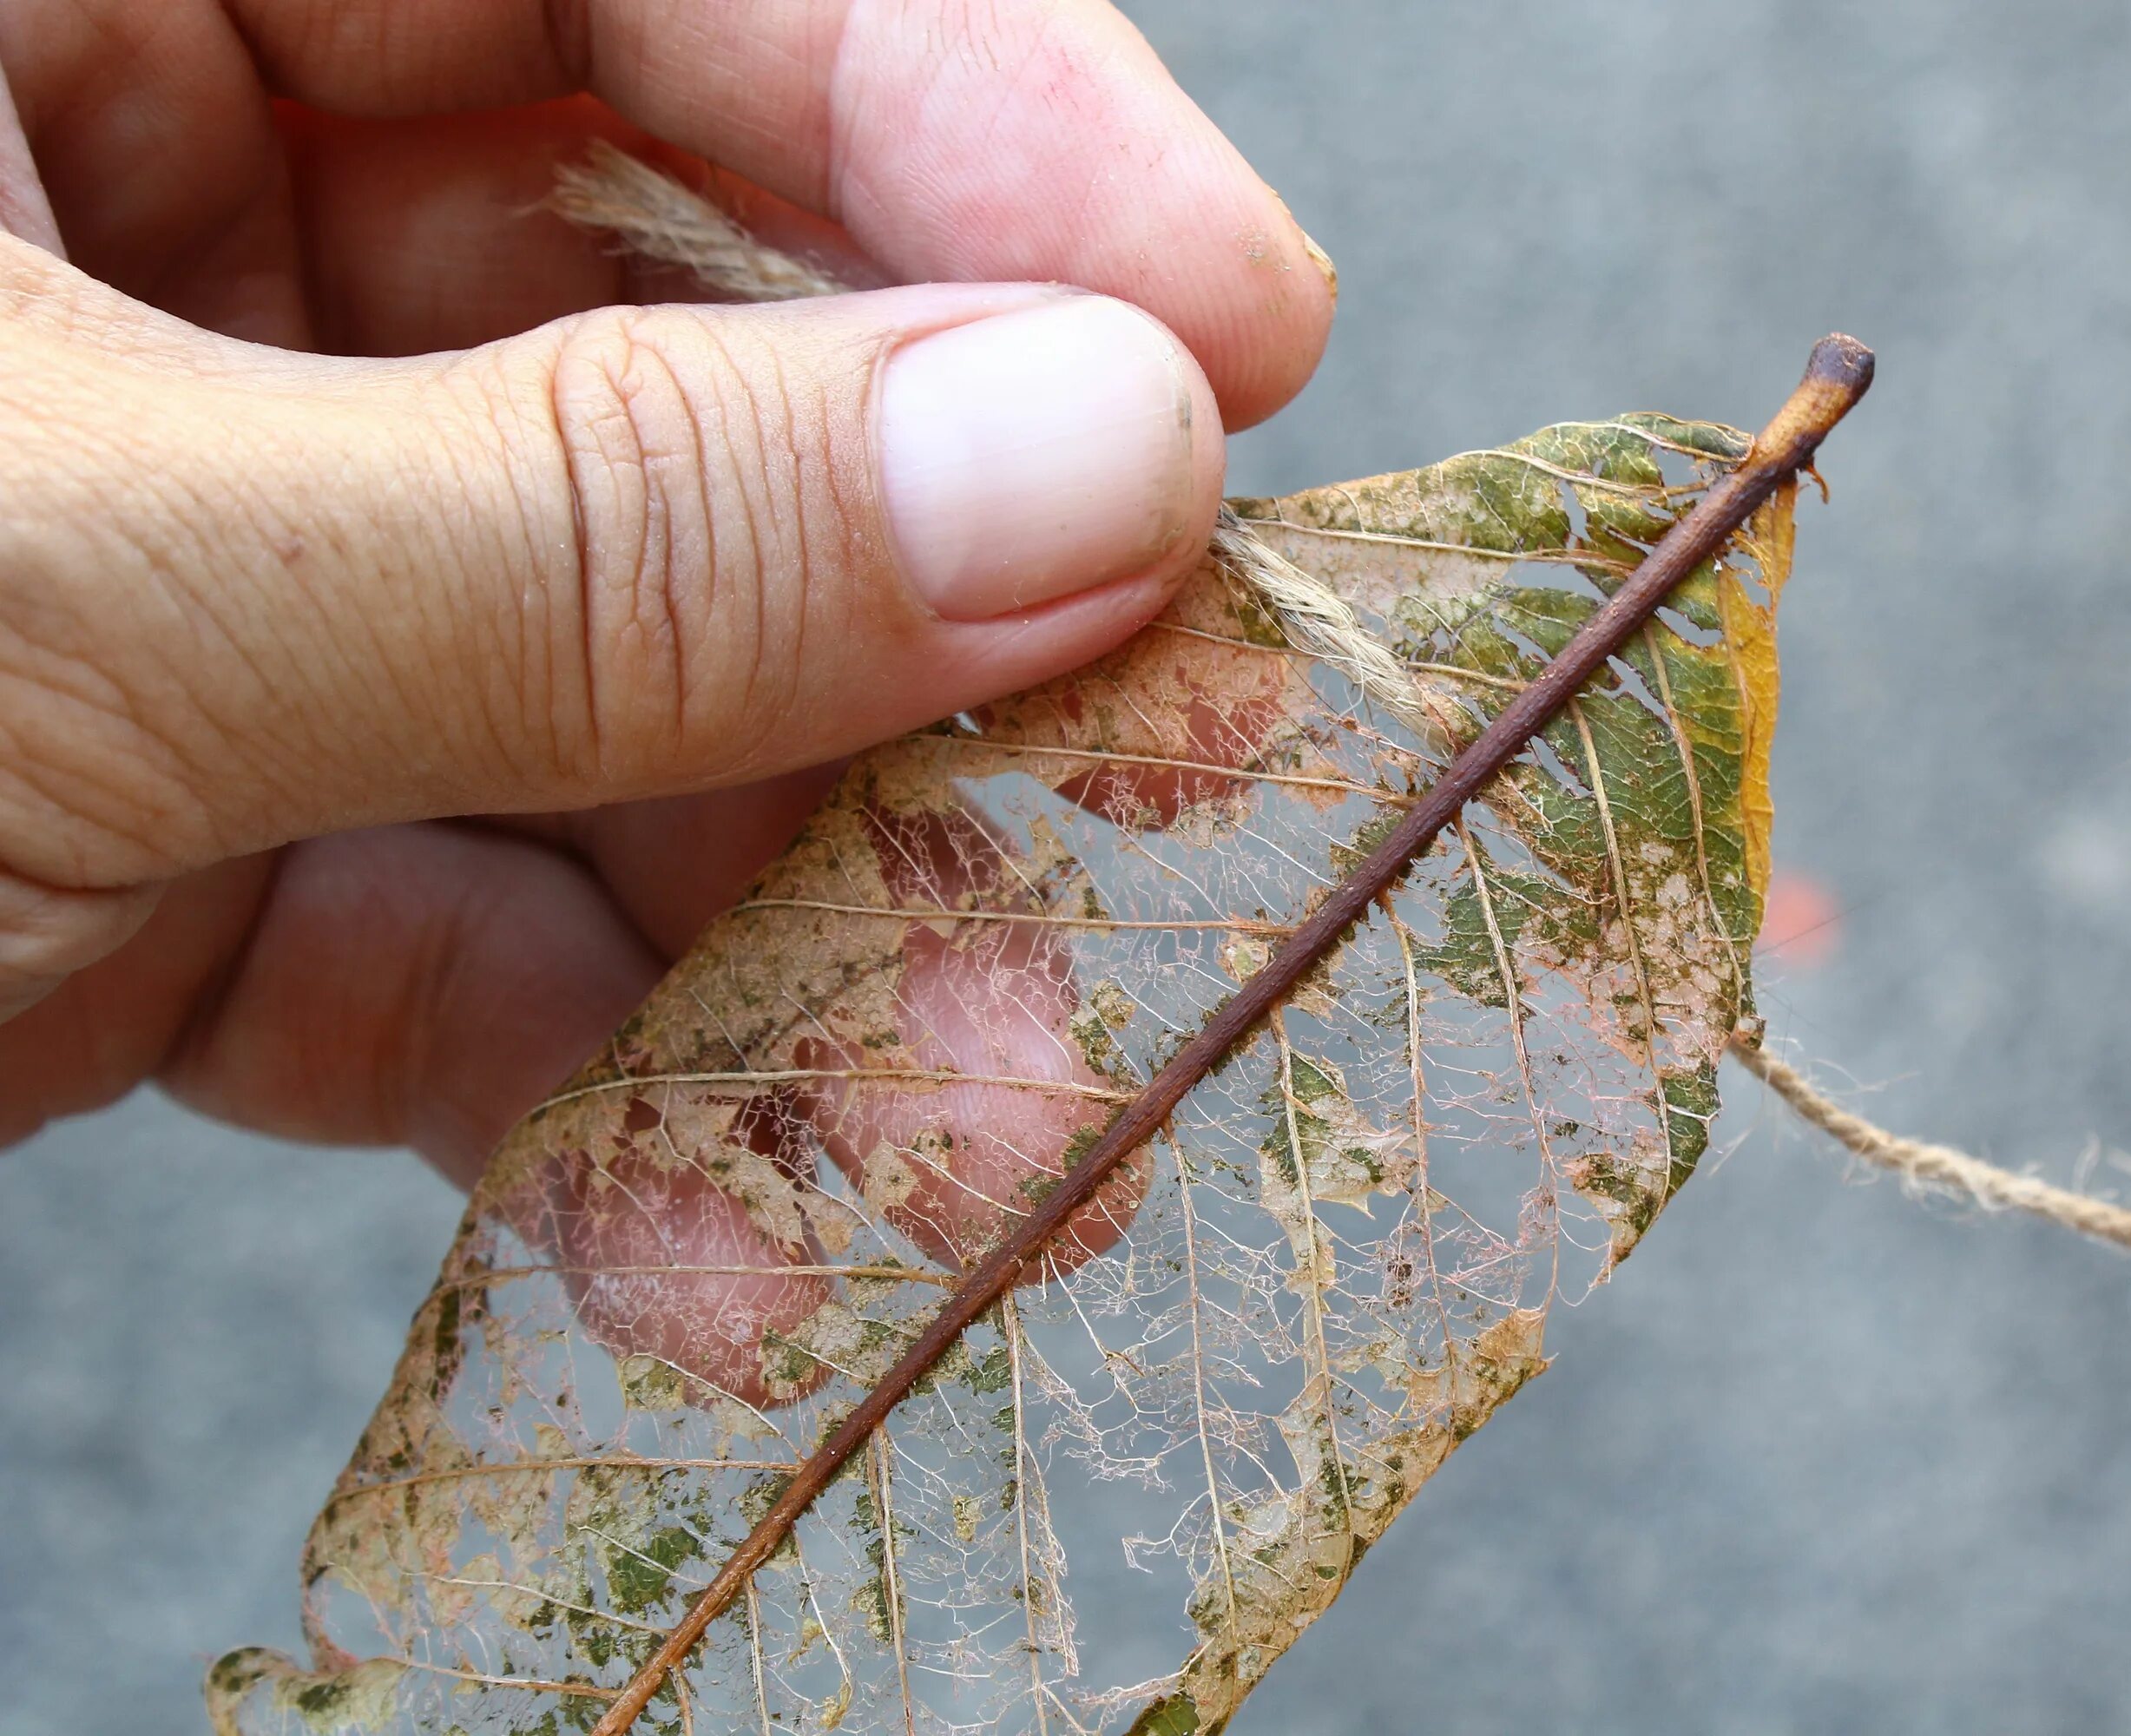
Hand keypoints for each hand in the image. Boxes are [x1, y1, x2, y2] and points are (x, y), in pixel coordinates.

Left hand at [0, 0, 1333, 1183]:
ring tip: (993, 1098)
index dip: (973, 118)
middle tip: (1161, 772)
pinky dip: (594, 1078)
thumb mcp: (67, 572)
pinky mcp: (143, 833)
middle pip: (669, 350)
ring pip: (603, 678)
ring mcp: (163, 550)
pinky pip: (439, 915)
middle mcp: (133, 238)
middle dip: (924, 613)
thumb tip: (1090, 461)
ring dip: (807, 917)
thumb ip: (592, 522)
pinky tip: (734, 1231)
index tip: (1234, 339)